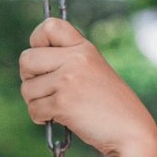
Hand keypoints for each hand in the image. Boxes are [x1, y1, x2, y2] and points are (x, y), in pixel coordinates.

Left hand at [20, 18, 156, 156]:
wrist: (130, 130)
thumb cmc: (108, 103)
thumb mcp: (92, 69)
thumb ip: (66, 59)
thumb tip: (27, 60)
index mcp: (83, 47)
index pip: (48, 26)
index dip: (36, 41)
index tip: (41, 57)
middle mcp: (76, 59)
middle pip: (26, 58)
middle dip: (28, 77)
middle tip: (44, 88)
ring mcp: (68, 80)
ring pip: (26, 88)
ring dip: (35, 102)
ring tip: (57, 106)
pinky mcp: (63, 103)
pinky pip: (33, 108)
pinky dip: (40, 117)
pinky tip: (58, 118)